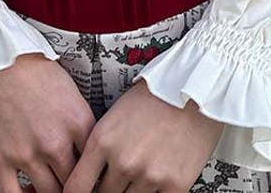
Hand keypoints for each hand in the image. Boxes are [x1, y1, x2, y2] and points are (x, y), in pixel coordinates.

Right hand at [0, 53, 96, 192]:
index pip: (95, 162)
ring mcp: (27, 154)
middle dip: (74, 185)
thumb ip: (78, 118)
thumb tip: (84, 142)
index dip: (94, 172)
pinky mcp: (0, 160)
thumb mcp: (68, 87)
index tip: (91, 176)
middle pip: (74, 183)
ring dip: (51, 192)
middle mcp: (55, 142)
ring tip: (51, 187)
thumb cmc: (28, 64)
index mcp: (77, 121)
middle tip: (71, 183)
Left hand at [62, 78, 223, 192]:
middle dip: (107, 189)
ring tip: (143, 168)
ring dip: (132, 190)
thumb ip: (102, 148)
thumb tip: (94, 177)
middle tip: (118, 176)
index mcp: (103, 141)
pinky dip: (156, 192)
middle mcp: (123, 162)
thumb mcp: (116, 114)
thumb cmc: (155, 95)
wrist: (194, 88)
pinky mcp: (175, 185)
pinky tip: (158, 177)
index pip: (76, 187)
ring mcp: (149, 176)